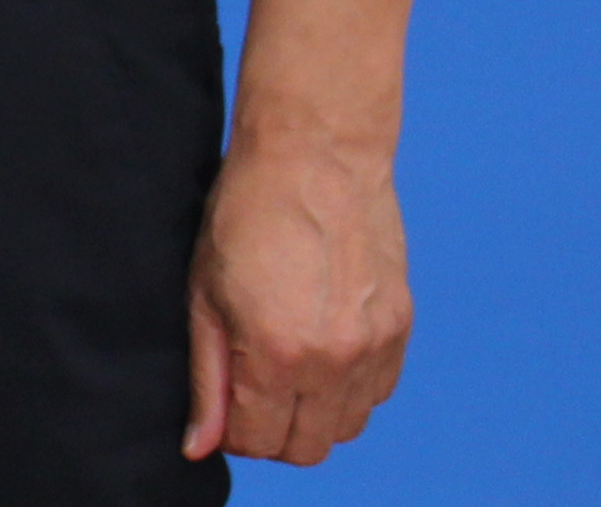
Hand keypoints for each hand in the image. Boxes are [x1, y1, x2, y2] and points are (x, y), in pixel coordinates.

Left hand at [183, 136, 409, 465]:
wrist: (315, 152)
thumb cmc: (247, 213)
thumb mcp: (205, 294)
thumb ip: (206, 378)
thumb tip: (199, 446)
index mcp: (278, 354)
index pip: (257, 441)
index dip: (232, 429)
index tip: (224, 400)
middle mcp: (334, 360)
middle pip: (306, 448)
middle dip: (272, 430)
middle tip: (252, 386)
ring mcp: (374, 345)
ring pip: (345, 427)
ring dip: (313, 413)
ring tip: (287, 362)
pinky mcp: (400, 326)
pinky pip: (377, 392)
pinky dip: (349, 387)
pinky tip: (322, 345)